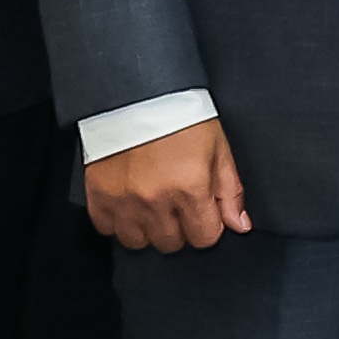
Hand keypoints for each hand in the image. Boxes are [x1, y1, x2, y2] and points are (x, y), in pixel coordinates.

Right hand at [85, 121, 248, 253]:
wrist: (137, 94)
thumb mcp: (218, 148)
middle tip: (177, 204)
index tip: (203, 213)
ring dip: (148, 229)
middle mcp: (157, 200)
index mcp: (191, 187)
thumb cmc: (182, 117)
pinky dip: (118, 221)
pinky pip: (107, 229)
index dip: (207, 226)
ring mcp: (125, 201)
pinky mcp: (99, 196)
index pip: (205, 238)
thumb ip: (230, 191)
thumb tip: (240, 225)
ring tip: (152, 205)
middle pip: (172, 243)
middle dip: (180, 228)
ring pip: (139, 242)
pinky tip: (129, 203)